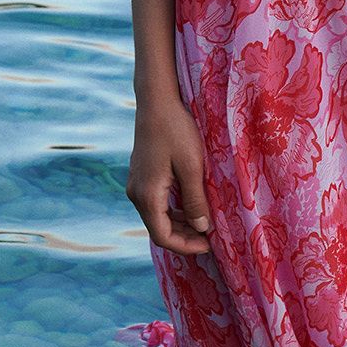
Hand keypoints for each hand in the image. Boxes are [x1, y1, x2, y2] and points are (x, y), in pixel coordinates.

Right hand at [126, 98, 212, 255]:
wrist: (157, 100)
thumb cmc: (176, 129)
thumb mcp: (192, 166)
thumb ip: (196, 200)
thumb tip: (202, 229)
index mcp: (147, 195)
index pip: (163, 236)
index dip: (186, 246)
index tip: (210, 244)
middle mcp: (136, 193)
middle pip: (158, 228)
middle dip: (184, 236)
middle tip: (211, 237)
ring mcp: (136, 183)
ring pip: (158, 215)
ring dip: (180, 223)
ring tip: (204, 223)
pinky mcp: (141, 174)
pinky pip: (156, 201)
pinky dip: (173, 209)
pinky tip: (191, 204)